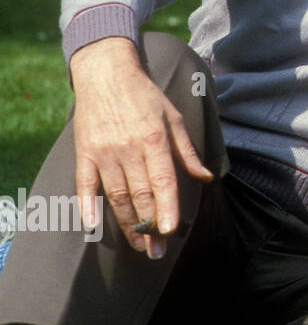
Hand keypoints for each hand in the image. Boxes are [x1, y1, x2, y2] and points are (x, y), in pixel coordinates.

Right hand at [70, 37, 213, 258]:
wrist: (107, 74)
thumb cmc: (146, 97)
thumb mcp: (174, 118)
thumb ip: (188, 151)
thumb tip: (207, 178)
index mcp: (154, 140)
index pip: (163, 180)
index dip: (167, 206)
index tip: (170, 230)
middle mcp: (129, 149)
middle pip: (140, 194)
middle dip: (149, 225)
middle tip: (156, 250)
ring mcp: (104, 152)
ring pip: (116, 195)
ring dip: (126, 222)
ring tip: (138, 244)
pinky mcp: (84, 153)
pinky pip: (84, 184)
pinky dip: (88, 205)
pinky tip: (93, 226)